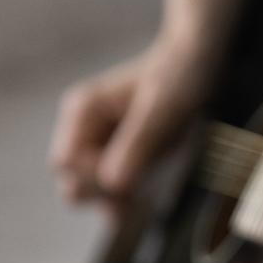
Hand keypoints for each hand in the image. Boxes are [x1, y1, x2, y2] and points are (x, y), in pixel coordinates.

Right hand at [48, 37, 215, 218]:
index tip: (131, 177)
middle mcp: (84, 130)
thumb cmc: (179, 78)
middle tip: (146, 185)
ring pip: (94, 191)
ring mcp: (100, 146)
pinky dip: (133, 198)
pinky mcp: (121, 159)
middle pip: (73, 182)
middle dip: (106, 193)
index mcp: (83, 112)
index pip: (65, 165)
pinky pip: (115, 191)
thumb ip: (138, 144)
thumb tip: (112, 184)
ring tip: (156, 183)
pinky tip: (156, 190)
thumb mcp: (163, 110)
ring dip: (122, 199)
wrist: (198, 63)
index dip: (93, 179)